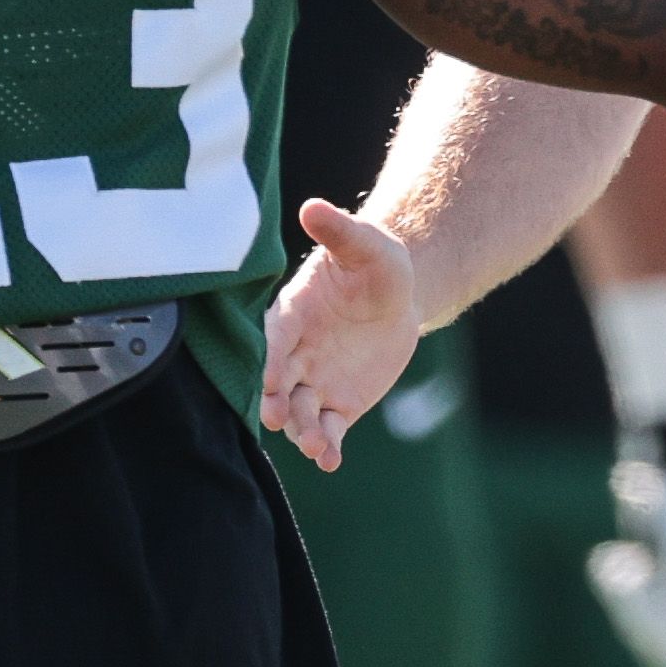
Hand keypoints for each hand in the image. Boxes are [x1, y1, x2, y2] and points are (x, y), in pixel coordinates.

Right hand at [260, 200, 423, 472]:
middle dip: (274, 400)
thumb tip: (312, 206)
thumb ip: (339, 230)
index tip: (267, 376)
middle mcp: (293, 354)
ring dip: (302, 430)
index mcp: (290, 315)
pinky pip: (327, 429)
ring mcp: (312, 382)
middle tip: (278, 417)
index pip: (272, 339)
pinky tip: (331, 461)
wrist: (398, 296)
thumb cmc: (374, 264)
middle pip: (277, 382)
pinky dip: (326, 446)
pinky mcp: (337, 405)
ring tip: (315, 446)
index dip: (267, 358)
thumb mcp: (364, 244)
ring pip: (299, 412)